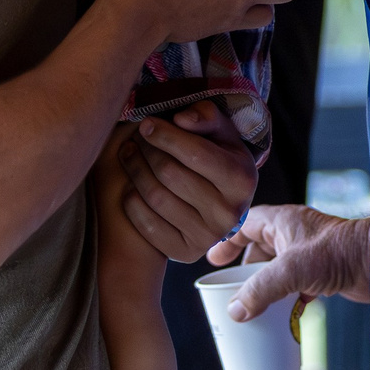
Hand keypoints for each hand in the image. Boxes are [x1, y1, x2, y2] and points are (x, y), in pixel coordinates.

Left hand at [119, 102, 258, 262]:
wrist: (221, 204)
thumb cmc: (218, 157)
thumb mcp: (222, 133)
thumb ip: (205, 116)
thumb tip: (181, 119)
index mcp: (241, 180)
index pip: (196, 153)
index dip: (165, 136)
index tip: (146, 124)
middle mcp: (228, 213)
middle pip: (170, 174)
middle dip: (147, 150)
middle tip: (136, 139)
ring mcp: (207, 237)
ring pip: (155, 197)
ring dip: (134, 170)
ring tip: (128, 154)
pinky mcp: (185, 253)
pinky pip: (146, 224)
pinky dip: (132, 200)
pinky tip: (131, 184)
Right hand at [209, 203, 369, 317]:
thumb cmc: (338, 253)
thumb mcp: (291, 270)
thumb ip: (260, 290)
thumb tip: (235, 311)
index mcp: (283, 221)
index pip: (246, 224)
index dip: (228, 241)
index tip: (213, 261)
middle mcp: (295, 235)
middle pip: (260, 250)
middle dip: (245, 271)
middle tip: (231, 290)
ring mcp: (310, 254)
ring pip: (278, 269)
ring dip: (266, 287)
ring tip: (252, 305)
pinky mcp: (324, 272)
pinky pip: (296, 285)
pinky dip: (287, 298)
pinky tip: (282, 314)